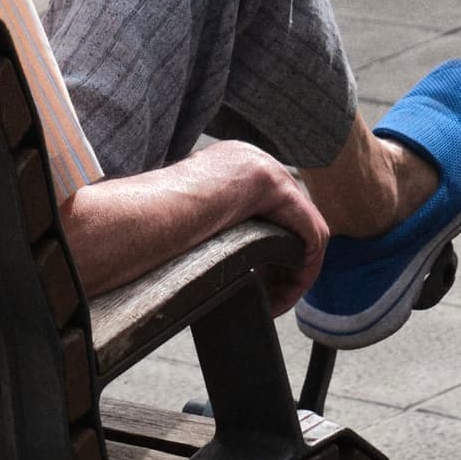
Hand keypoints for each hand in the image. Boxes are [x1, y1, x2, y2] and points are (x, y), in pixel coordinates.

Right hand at [62, 141, 329, 304]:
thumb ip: (215, 223)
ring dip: (296, 272)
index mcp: (230, 165)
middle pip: (291, 219)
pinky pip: (310, 234)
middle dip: (286, 261)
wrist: (150, 211)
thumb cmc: (156, 223)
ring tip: (277, 301)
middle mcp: (251, 158)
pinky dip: (303, 270)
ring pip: (305, 229)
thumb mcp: (194, 218)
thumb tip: (222, 253)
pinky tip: (284, 295)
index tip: (260, 283)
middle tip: (272, 295)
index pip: (270, 211)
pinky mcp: (275, 185)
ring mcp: (264, 166)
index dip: (271, 251)